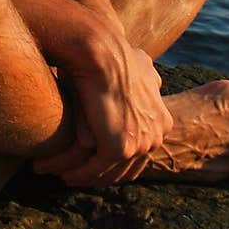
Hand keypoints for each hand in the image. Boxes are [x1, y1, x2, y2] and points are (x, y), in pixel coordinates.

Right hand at [34, 19, 172, 186]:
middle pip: (128, 166)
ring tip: (67, 177)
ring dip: (88, 177)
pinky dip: (80, 174)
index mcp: (163, 120)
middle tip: (80, 174)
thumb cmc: (112, 55)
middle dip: (103, 172)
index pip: (140, 149)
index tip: (96, 158)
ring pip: (111, 171)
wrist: (102, 51)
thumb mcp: (142, 65)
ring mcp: (140, 144)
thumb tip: (157, 79)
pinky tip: (65, 174)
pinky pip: (96, 169)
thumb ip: (149, 79)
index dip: (117, 156)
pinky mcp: (119, 148)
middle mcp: (156, 136)